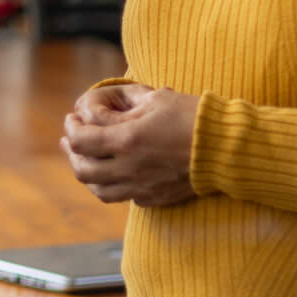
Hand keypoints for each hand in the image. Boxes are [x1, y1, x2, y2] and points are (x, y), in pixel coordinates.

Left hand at [61, 88, 201, 208]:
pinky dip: (112, 186)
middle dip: (71, 153)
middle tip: (71, 141)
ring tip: (86, 160)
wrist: (225, 148)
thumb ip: (124, 104)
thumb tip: (100, 109)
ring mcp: (141, 187)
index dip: (71, 128)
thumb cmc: (192, 117)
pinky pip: (123, 197)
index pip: (81, 140)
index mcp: (127, 139)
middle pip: (83, 170)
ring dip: (87, 174)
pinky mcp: (154, 197)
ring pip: (98, 190)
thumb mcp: (155, 99)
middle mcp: (129, 168)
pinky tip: (114, 173)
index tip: (72, 120)